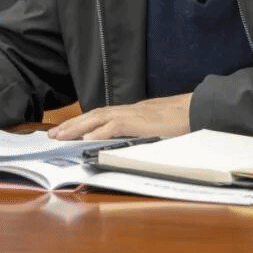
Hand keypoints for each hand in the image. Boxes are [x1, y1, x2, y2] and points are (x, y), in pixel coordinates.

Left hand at [48, 93, 191, 139]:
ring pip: (100, 118)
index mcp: (132, 113)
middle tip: (51, 135)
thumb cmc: (182, 120)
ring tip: (61, 136)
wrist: (200, 109)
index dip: (81, 122)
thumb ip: (141, 132)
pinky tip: (87, 139)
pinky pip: (117, 126)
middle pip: (94, 115)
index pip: (101, 116)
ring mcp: (135, 115)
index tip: (64, 130)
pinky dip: (101, 132)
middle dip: (72, 125)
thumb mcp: (157, 127)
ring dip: (78, 127)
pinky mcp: (142, 122)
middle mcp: (129, 111)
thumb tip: (128, 143)